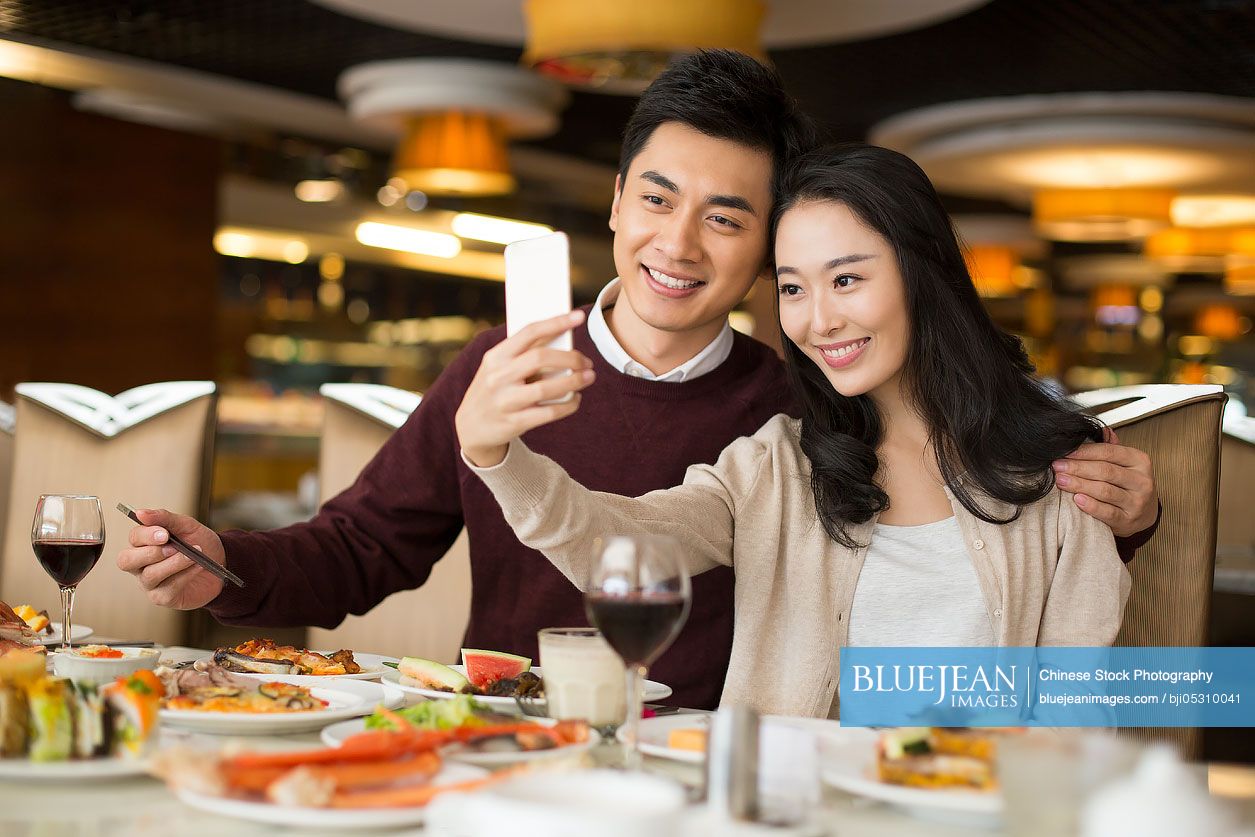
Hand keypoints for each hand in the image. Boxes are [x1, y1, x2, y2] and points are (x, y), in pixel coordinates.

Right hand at [116, 508, 225, 608]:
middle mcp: (140, 565)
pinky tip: (198, 566)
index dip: (146, 535)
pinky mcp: (163, 598)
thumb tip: (140, 513)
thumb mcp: (186, 525)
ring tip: (193, 556)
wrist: (222, 562)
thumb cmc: (198, 542)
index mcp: (143, 545)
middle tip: (173, 547)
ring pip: (150, 575)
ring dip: (174, 563)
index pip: (134, 538)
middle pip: (126, 561)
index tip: (165, 533)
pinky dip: (185, 575)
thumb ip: (164, 518)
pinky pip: (168, 589)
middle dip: (149, 553)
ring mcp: (150, 583)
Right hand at [456, 310, 594, 466]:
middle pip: (540, 358)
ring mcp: (505, 401)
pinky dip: (568, 405)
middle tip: (587, 362)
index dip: (556, 322)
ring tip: (589, 377)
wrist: (471, 427)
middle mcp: (498, 376)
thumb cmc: (494, 390)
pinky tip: (576, 399)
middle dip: (570, 358)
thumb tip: (562, 339)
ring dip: (574, 381)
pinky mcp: (514, 422)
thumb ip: (523, 355)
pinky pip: (548, 412)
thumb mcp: (498, 367)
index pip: (529, 332)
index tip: (578, 316)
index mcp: (495, 356)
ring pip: (547, 388)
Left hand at [1053, 428, 1157, 537]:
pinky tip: (1077, 499)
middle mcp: (1142, 481)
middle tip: (1057, 466)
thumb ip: (1111, 448)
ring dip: (1079, 485)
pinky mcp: (1129, 520)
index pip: (1109, 452)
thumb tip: (1102, 430)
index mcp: (1139, 461)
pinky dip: (1091, 506)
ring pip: (1105, 491)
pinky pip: (1108, 512)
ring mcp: (1137, 502)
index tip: (1064, 451)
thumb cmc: (1127, 485)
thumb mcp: (1124, 464)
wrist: (1144, 514)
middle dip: (1078, 468)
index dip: (1084, 451)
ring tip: (1061, 481)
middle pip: (1105, 471)